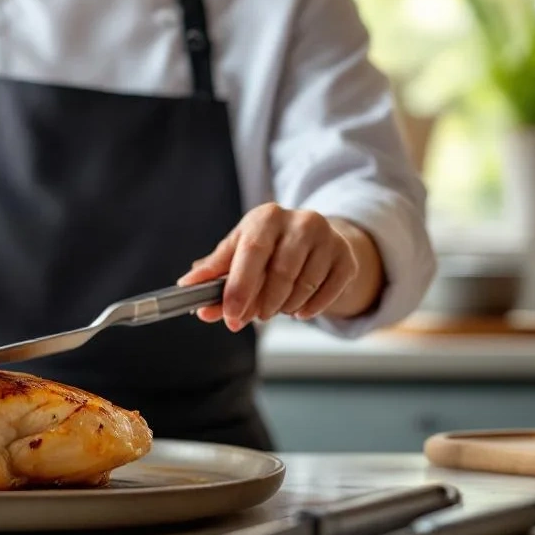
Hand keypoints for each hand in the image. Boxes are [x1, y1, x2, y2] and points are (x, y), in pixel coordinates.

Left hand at [178, 203, 380, 330]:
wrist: (313, 239)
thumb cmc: (266, 247)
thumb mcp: (237, 251)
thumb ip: (213, 272)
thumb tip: (187, 286)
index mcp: (266, 217)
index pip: (252, 252)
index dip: (240, 286)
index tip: (230, 315)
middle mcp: (301, 221)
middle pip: (281, 272)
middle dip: (262, 303)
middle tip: (251, 317)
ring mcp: (328, 238)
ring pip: (304, 286)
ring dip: (283, 307)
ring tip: (273, 307)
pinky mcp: (347, 258)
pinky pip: (326, 295)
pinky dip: (309, 309)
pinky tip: (297, 309)